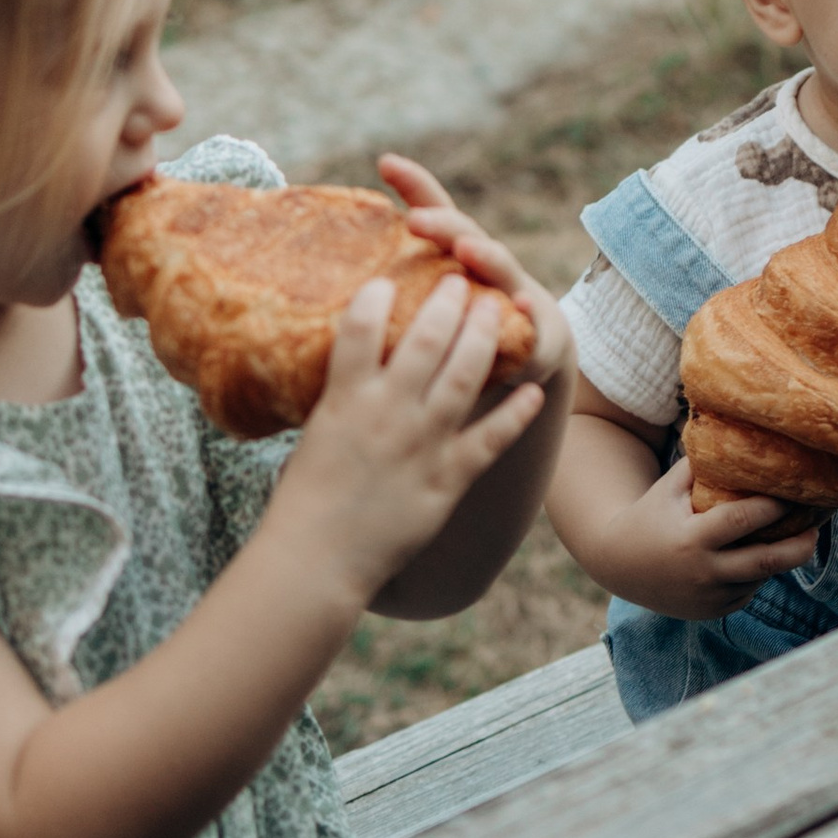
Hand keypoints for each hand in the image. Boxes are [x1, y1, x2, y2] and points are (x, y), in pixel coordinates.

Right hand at [273, 268, 548, 605]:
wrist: (317, 559)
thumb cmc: (305, 500)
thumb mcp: (315, 436)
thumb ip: (340, 402)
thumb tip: (352, 372)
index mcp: (344, 398)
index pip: (359, 326)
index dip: (378, 295)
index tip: (390, 279)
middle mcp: (386, 412)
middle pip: (425, 339)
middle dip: (449, 301)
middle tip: (461, 280)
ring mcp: (420, 443)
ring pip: (464, 376)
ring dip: (484, 337)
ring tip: (496, 309)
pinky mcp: (447, 479)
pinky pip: (490, 439)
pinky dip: (516, 413)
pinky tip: (533, 392)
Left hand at [376, 152, 572, 389]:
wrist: (536, 350)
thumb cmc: (464, 321)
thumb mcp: (427, 297)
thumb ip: (393, 276)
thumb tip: (325, 269)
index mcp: (454, 251)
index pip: (434, 208)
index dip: (413, 183)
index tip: (385, 162)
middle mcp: (483, 263)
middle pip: (463, 233)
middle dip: (440, 223)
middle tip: (415, 218)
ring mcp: (511, 291)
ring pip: (500, 268)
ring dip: (484, 255)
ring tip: (466, 248)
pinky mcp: (534, 329)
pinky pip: (532, 320)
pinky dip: (530, 312)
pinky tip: (523, 305)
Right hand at [588, 445, 823, 621]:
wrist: (618, 564)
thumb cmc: (651, 514)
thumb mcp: (669, 487)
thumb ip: (701, 465)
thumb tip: (737, 429)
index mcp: (692, 539)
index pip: (742, 521)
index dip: (774, 506)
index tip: (796, 492)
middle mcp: (704, 573)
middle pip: (767, 562)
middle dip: (800, 546)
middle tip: (818, 528)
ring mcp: (710, 597)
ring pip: (760, 577)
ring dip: (779, 558)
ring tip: (800, 535)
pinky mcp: (714, 612)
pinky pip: (748, 591)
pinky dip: (756, 574)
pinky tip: (759, 555)